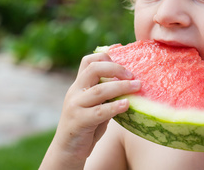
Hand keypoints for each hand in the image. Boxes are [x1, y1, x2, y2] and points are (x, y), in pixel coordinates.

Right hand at [41, 53, 140, 168]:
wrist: (67, 151)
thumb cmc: (87, 126)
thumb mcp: (97, 105)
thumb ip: (107, 94)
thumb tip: (131, 82)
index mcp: (79, 85)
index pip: (88, 61)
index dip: (105, 55)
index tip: (121, 53)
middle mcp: (75, 92)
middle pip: (93, 69)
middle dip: (115, 68)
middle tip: (132, 75)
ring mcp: (75, 106)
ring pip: (99, 90)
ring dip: (121, 86)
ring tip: (137, 86)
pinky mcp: (78, 121)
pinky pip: (99, 111)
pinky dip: (114, 106)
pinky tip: (127, 104)